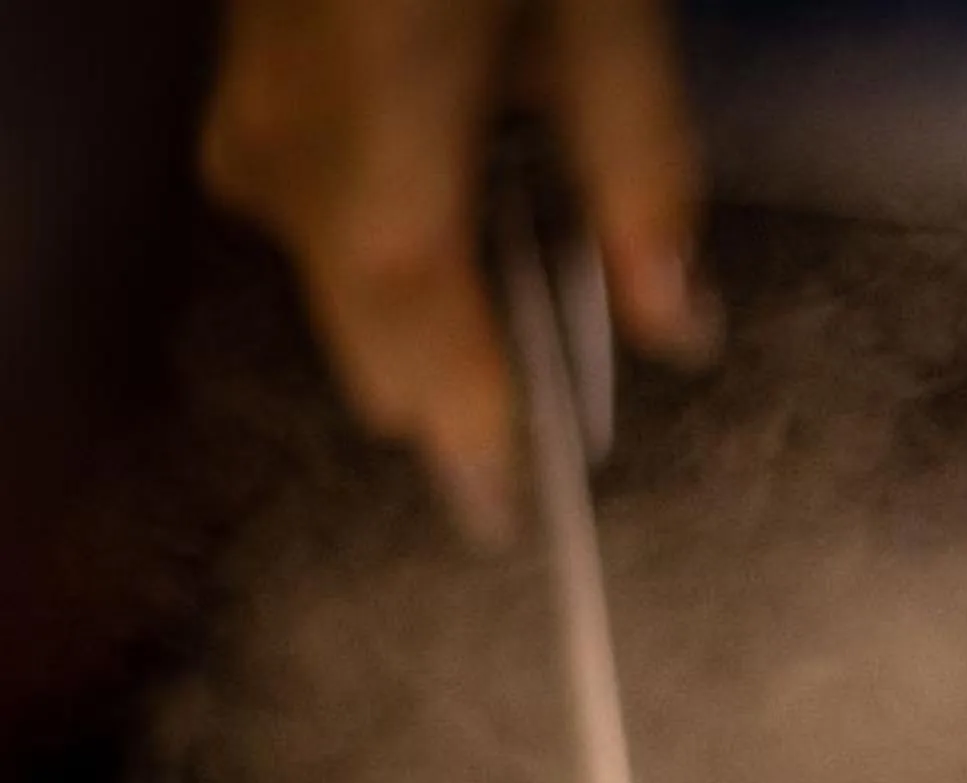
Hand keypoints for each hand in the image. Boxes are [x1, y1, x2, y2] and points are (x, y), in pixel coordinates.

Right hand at [200, 0, 717, 545]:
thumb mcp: (606, 13)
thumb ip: (640, 179)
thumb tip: (679, 323)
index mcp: (384, 106)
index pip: (414, 315)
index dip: (466, 424)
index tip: (510, 513)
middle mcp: (293, 128)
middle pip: (366, 323)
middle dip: (455, 388)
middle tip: (531, 455)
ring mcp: (255, 113)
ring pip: (341, 282)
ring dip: (434, 320)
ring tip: (523, 336)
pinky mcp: (252, 98)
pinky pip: (319, 222)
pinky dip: (401, 259)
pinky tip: (471, 245)